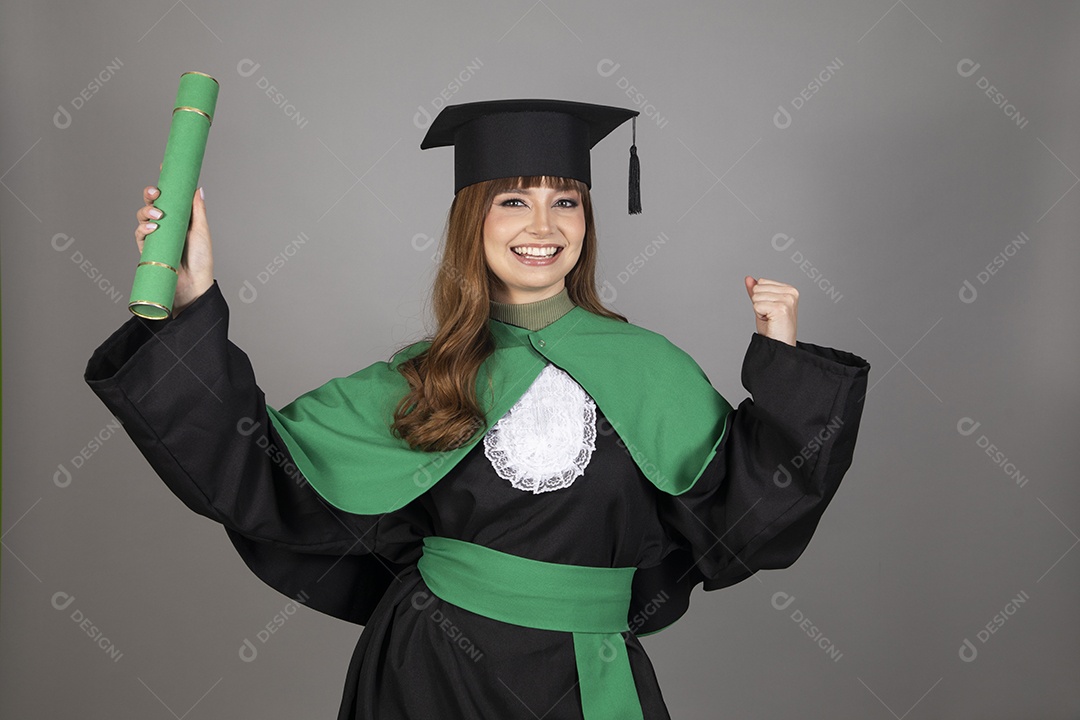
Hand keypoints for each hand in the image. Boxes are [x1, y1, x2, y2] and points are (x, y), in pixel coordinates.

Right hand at [134, 184, 213, 317]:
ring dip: (147, 211)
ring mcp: (156, 236)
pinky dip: (143, 228)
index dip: (165, 182)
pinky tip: (153, 227)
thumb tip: (197, 187)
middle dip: (150, 193)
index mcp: (180, 218)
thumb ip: (197, 210)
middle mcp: (167, 225)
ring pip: (142, 215)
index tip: (163, 166)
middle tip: (156, 192)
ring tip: (158, 215)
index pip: (170, 196)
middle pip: (152, 202)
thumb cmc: (201, 260)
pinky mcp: (148, 249)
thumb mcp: (201, 231)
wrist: (194, 286)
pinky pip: (140, 234)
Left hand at [744, 276, 797, 345]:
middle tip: (770, 316)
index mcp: (789, 289)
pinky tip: (770, 321)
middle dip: (758, 303)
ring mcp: (787, 300)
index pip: (761, 282)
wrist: (779, 345)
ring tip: (771, 319)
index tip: (770, 310)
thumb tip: (748, 278)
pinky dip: (760, 315)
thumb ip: (756, 291)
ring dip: (759, 310)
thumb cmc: (773, 328)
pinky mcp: (781, 308)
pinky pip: (757, 305)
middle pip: (758, 287)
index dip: (760, 298)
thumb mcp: (763, 305)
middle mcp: (791, 292)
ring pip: (756, 296)